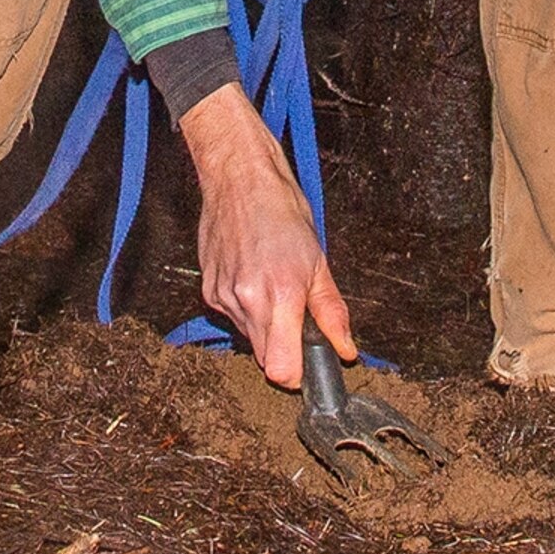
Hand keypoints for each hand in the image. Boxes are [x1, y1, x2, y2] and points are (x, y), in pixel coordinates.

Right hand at [178, 86, 354, 386]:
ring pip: (249, 338)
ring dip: (264, 326)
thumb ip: (331, 312)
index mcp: (280, 294)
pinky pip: (232, 317)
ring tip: (273, 286)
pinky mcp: (209, 290)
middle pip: (265, 359)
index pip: (281, 369)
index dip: (296, 374)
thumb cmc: (282, 212)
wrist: (239, 179)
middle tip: (296, 318)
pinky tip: (253, 277)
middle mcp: (247, 301)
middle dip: (283, 350)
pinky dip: (245, 308)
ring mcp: (223, 296)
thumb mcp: (318, 261)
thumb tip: (346, 349)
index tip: (307, 363)